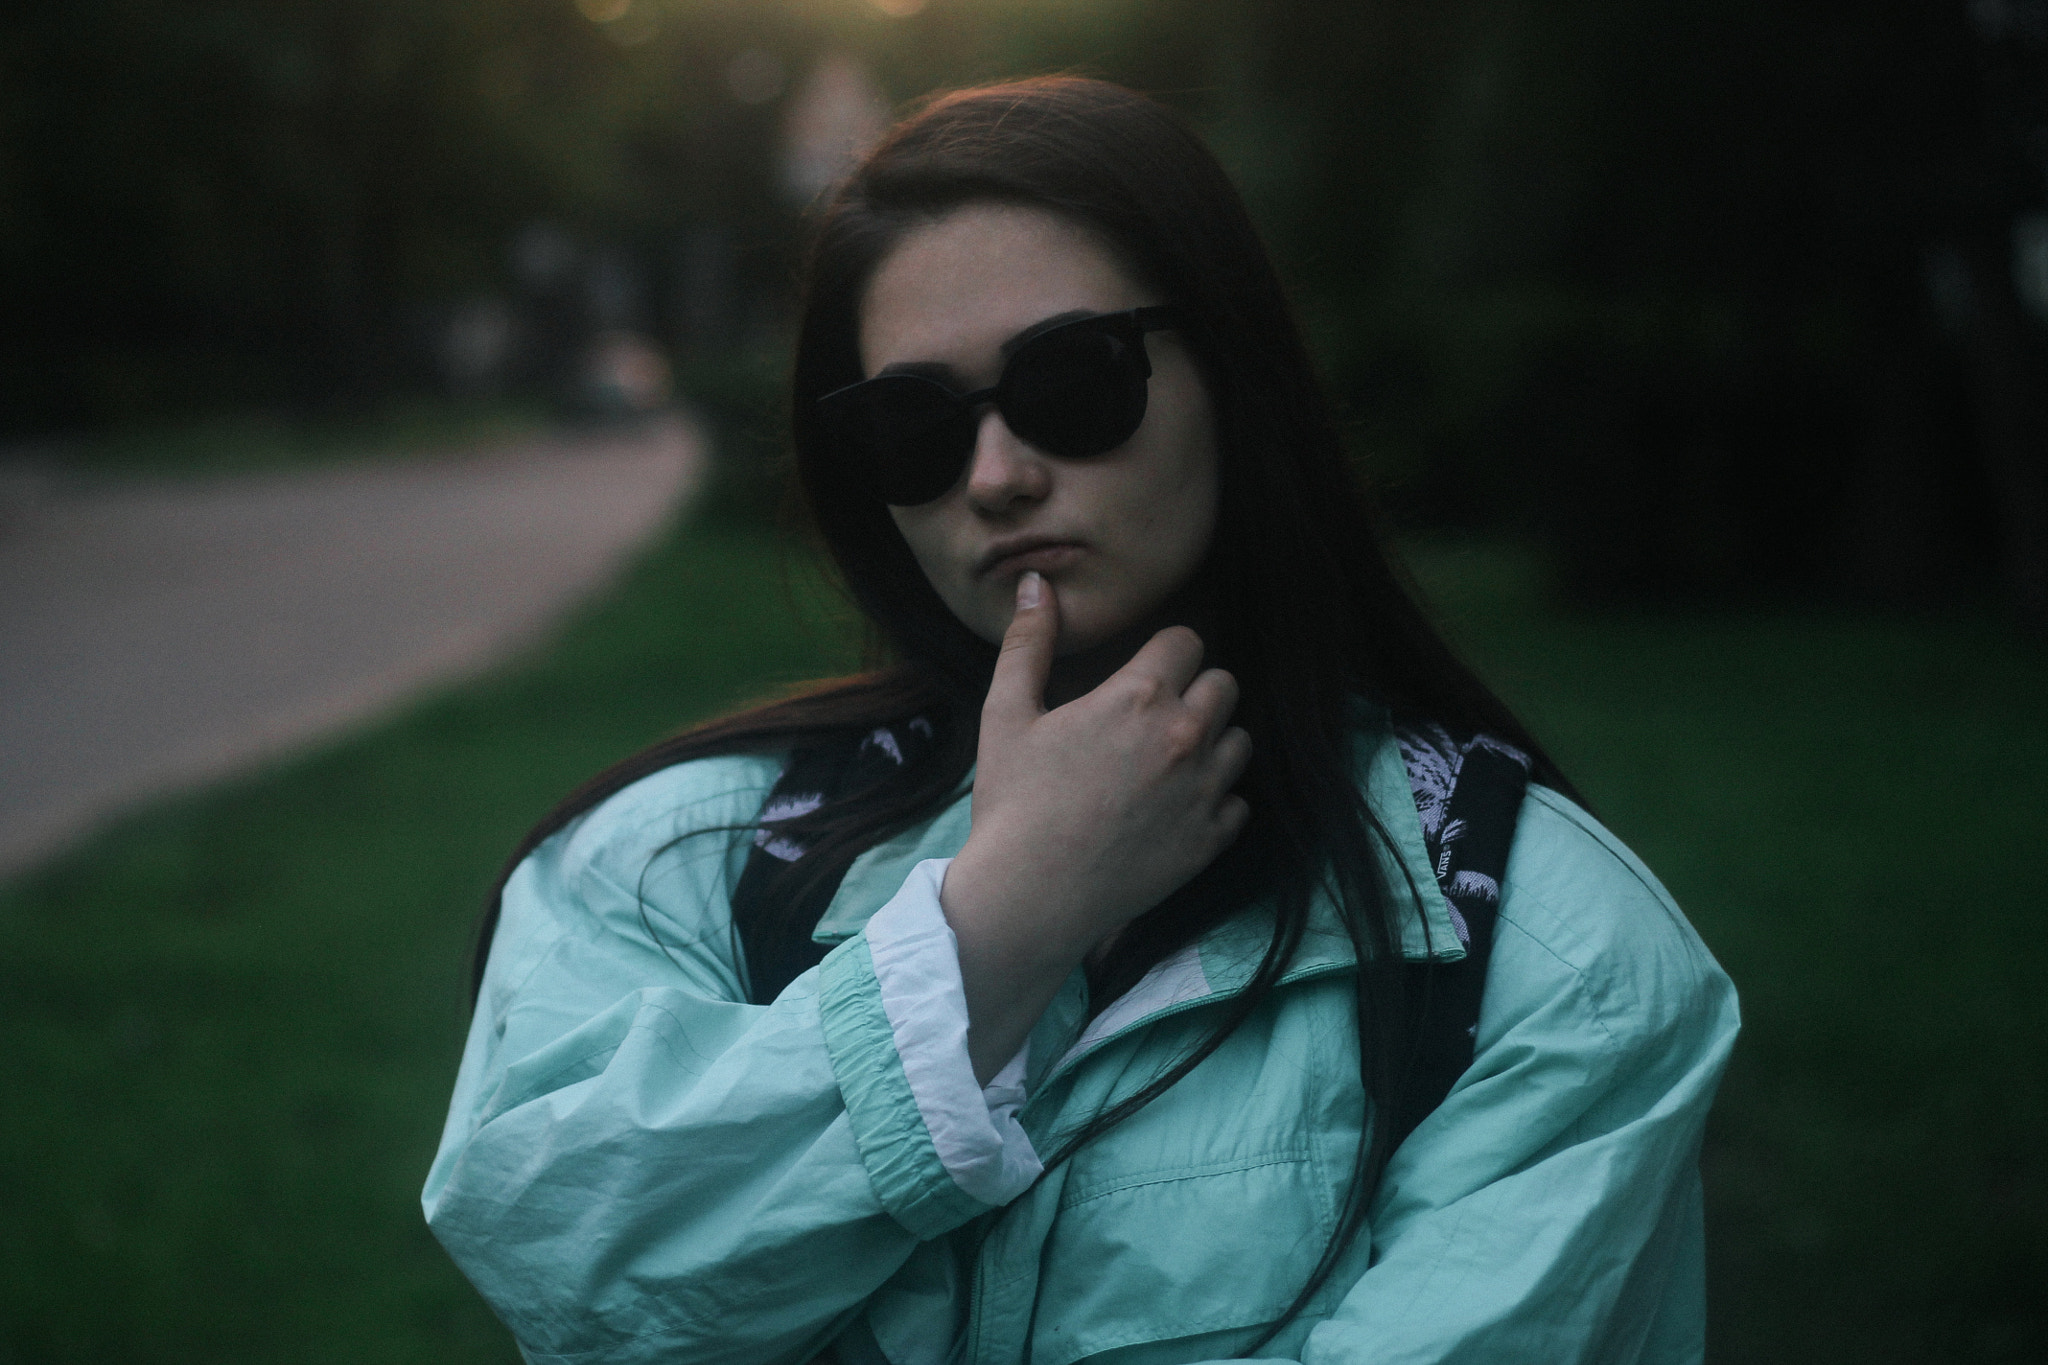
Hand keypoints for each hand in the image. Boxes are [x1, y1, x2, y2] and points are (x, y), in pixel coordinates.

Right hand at [942, 571, 1251, 1079]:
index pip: (1187, 641)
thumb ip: (1028, 643)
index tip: (1142, 673)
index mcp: (1138, 696)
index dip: (1164, 653)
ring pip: (1240, 741)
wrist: (1029, 897)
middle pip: (1224, 684)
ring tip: (1167, 762)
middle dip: (1193, 691)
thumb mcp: (1006, 714)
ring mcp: (1204, 791)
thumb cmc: (1013, 802)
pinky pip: (1238, 803)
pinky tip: (1174, 808)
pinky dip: (1214, 801)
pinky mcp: (1211, 840)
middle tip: (1153, 716)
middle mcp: (1184, 737)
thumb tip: (1036, 583)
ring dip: (1211, 743)